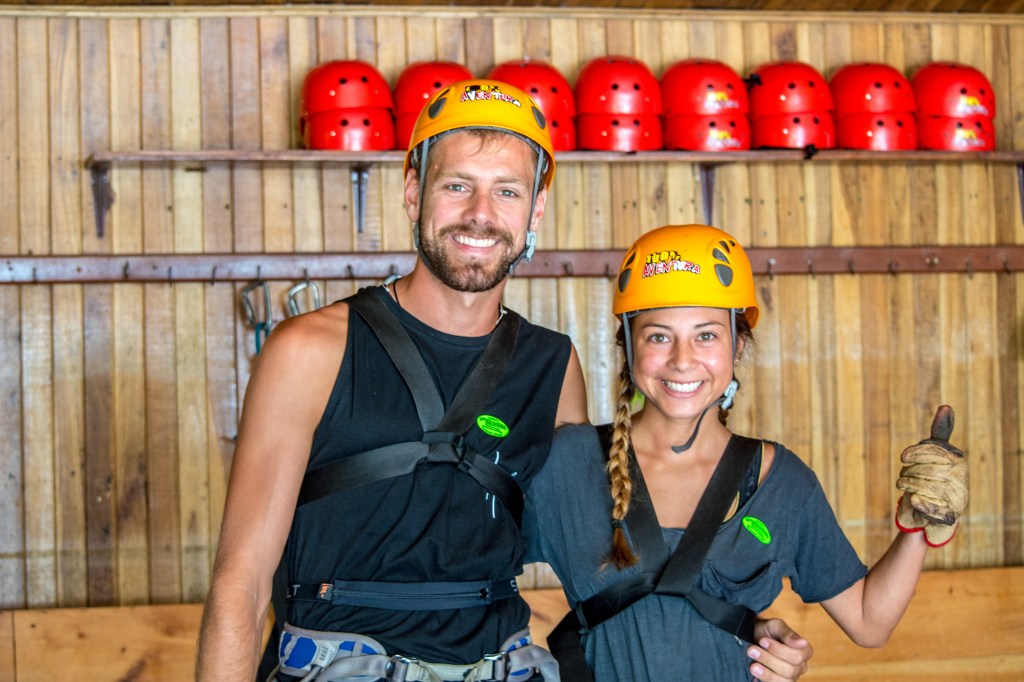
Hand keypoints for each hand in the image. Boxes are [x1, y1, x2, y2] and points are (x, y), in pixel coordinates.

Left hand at [748, 618, 812, 680]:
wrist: (752, 636)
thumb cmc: (767, 631)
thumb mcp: (776, 626)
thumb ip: (788, 634)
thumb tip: (803, 642)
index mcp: (804, 651)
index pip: (797, 656)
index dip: (779, 650)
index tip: (763, 641)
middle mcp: (800, 667)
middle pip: (789, 670)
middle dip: (768, 659)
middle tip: (751, 650)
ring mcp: (790, 677)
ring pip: (783, 681)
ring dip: (766, 673)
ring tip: (752, 666)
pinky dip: (764, 680)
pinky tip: (754, 675)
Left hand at [895, 405, 968, 546]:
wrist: (935, 511)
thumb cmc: (932, 476)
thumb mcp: (936, 452)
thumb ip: (940, 431)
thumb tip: (946, 405)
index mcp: (957, 460)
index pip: (932, 451)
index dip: (914, 453)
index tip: (904, 458)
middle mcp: (961, 478)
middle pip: (923, 469)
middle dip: (908, 472)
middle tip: (905, 478)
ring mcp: (956, 498)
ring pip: (921, 486)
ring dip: (907, 486)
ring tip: (907, 487)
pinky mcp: (948, 515)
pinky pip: (926, 504)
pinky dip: (917, 503)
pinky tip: (915, 501)